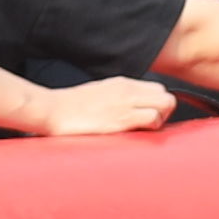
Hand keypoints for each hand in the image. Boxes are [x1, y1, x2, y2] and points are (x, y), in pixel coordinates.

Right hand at [36, 76, 175, 138]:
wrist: (52, 110)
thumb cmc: (69, 107)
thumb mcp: (98, 94)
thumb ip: (116, 98)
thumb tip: (126, 109)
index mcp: (122, 84)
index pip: (157, 89)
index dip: (157, 106)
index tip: (147, 118)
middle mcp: (128, 89)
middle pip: (166, 95)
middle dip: (164, 112)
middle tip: (148, 126)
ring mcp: (126, 102)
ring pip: (166, 104)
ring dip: (160, 120)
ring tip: (142, 131)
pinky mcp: (122, 118)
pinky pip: (154, 119)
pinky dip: (152, 128)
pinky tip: (136, 134)